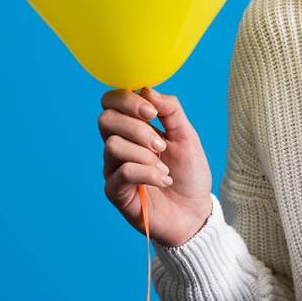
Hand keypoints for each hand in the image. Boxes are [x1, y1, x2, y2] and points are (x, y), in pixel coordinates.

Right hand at [100, 86, 214, 247]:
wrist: (195, 211)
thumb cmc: (189, 173)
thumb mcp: (187, 135)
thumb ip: (170, 110)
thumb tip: (147, 89)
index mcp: (133, 128)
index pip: (111, 102)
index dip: (128, 100)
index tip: (153, 113)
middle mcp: (119, 146)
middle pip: (106, 120)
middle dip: (137, 127)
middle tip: (162, 145)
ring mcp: (114, 169)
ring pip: (112, 145)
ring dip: (145, 153)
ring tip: (164, 168)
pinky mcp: (116, 192)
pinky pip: (123, 172)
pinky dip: (148, 173)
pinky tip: (163, 180)